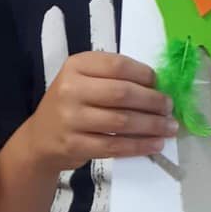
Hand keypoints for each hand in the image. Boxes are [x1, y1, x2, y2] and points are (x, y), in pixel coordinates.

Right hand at [23, 52, 174, 173]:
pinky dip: (140, 146)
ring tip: (170, 127)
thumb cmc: (71, 105)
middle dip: (153, 101)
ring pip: (122, 121)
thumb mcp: (84, 81)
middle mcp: (71, 89)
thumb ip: (113, 79)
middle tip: (169, 108)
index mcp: (76, 66)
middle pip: (122, 93)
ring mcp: (71, 119)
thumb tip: (158, 87)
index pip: (117, 66)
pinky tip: (155, 144)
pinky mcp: (76, 145)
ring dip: (152, 125)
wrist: (40, 138)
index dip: (144, 75)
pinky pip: (115, 146)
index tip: (160, 84)